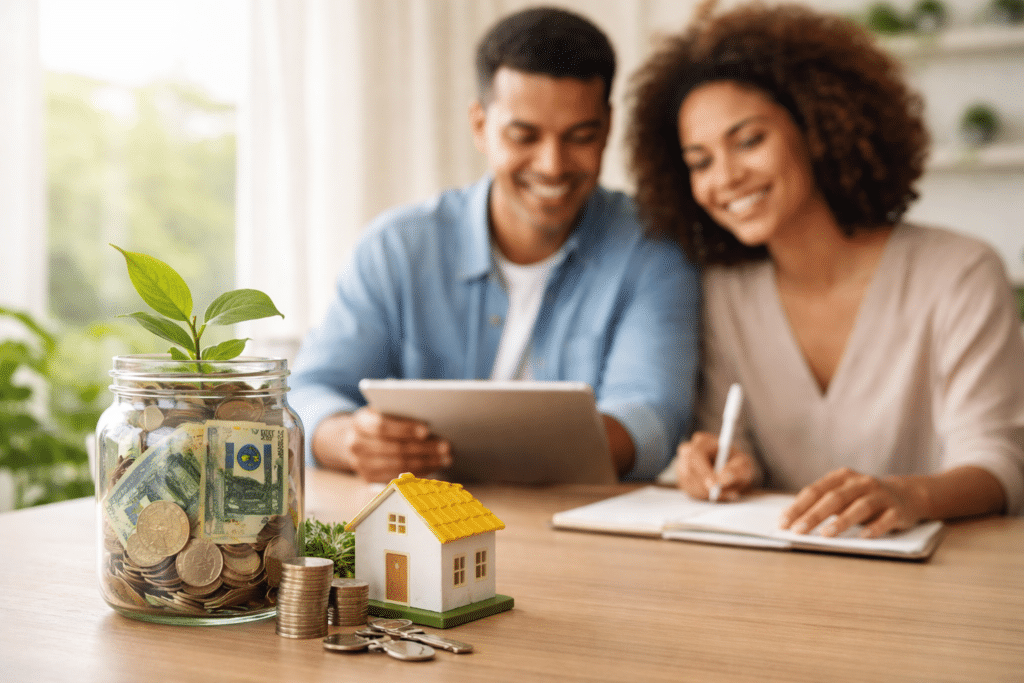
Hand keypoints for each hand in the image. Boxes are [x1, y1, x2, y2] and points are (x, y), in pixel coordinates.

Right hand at [312, 408, 451, 482]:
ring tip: (445, 458)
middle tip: (446, 446)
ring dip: (425, 463)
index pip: (382, 427)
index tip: (427, 430)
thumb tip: (425, 405)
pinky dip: (418, 473)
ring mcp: (360, 464)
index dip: (404, 429)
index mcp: (359, 422)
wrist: (357, 438)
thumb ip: (399, 406)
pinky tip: (434, 466)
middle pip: (394, 449)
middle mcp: (356, 444)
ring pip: (398, 466)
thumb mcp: (384, 407)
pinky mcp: (368, 478)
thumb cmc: (379, 419)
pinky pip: (398, 478)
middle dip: (423, 449)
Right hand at [674, 431, 755, 500]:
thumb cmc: (738, 465)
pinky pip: (689, 491)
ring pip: (688, 483)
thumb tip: (721, 479)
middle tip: (719, 494)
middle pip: (688, 469)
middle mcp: (688, 450)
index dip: (703, 471)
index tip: (715, 485)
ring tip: (725, 492)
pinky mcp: (683, 478)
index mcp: (703, 441)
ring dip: (706, 492)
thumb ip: (734, 471)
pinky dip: (704, 496)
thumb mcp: (744, 466)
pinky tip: (717, 494)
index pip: (696, 454)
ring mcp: (682, 464)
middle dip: (704, 485)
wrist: (733, 473)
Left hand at [779, 468, 925, 538]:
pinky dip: (875, 528)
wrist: (907, 494)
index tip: (783, 523)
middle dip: (814, 514)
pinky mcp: (898, 510)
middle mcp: (861, 483)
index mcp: (841, 477)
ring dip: (842, 521)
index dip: (798, 506)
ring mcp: (881, 495)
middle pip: (834, 498)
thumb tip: (789, 520)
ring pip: (860, 507)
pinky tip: (863, 537)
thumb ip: (820, 503)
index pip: (815, 491)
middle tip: (798, 530)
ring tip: (826, 534)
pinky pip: (887, 519)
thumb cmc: (863, 498)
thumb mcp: (842, 495)